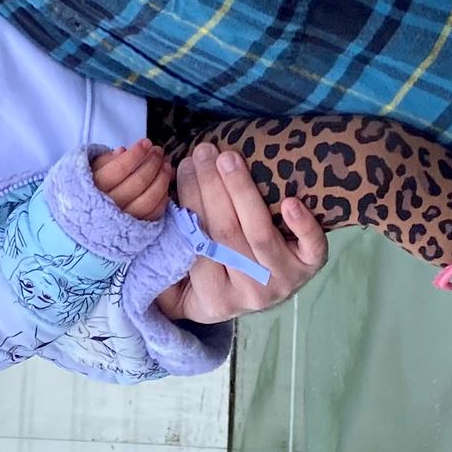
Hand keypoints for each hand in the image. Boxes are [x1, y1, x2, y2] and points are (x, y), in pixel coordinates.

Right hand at [93, 139, 173, 218]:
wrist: (86, 215)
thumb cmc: (91, 186)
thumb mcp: (91, 170)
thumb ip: (105, 160)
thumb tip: (122, 151)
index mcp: (95, 189)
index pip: (119, 169)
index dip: (136, 154)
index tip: (146, 143)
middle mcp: (108, 207)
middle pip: (137, 182)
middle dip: (152, 163)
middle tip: (158, 151)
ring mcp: (123, 220)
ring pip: (148, 200)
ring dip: (161, 179)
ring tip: (165, 165)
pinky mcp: (134, 229)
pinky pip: (153, 214)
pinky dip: (162, 197)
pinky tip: (163, 183)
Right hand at [158, 146, 327, 322]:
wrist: (257, 299)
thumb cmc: (214, 282)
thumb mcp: (179, 288)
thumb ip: (161, 265)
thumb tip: (139, 233)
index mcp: (213, 299)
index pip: (198, 243)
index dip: (190, 201)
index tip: (182, 166)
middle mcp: (249, 293)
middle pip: (227, 232)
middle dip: (211, 186)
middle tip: (203, 152)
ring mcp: (282, 282)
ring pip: (260, 232)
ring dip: (242, 189)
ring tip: (227, 158)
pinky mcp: (309, 269)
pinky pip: (313, 248)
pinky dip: (303, 224)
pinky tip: (291, 200)